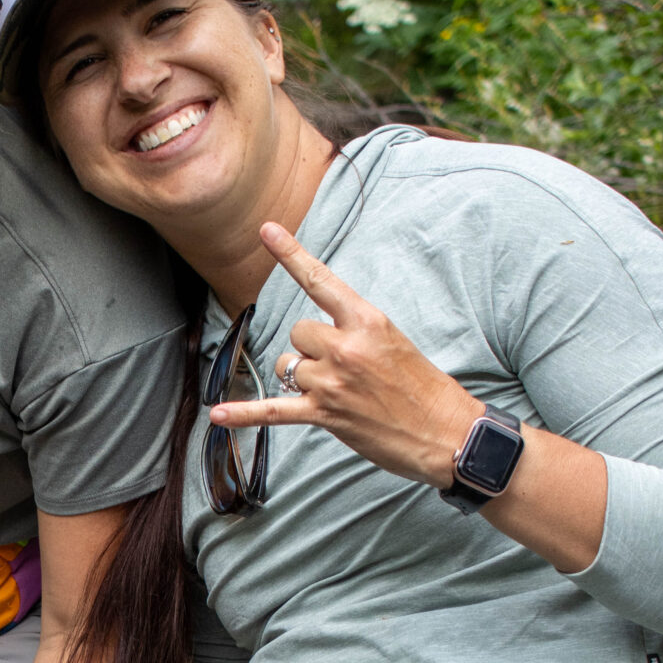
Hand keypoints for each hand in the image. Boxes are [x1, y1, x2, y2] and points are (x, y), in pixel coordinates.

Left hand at [209, 221, 479, 485]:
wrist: (446, 432)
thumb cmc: (423, 387)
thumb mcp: (393, 341)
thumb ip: (353, 331)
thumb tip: (313, 339)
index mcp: (367, 320)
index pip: (320, 280)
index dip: (291, 254)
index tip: (266, 230)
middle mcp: (346, 347)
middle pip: (297, 331)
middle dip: (310, 348)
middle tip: (343, 368)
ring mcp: (333, 382)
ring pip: (288, 366)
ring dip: (302, 378)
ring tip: (339, 393)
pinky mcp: (325, 415)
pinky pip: (273, 411)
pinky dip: (244, 414)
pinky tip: (216, 415)